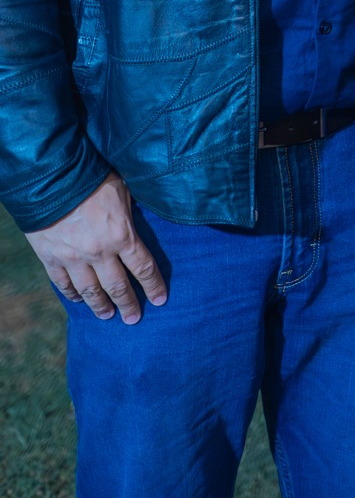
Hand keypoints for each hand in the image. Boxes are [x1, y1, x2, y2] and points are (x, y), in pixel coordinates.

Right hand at [23, 172, 167, 323]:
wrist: (53, 179)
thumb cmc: (93, 178)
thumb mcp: (122, 190)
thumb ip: (130, 211)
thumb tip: (139, 218)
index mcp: (122, 235)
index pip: (144, 268)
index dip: (154, 286)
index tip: (160, 300)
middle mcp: (100, 253)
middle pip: (118, 286)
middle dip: (128, 304)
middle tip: (133, 319)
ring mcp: (74, 259)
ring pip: (90, 291)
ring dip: (101, 306)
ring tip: (107, 315)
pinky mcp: (52, 258)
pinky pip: (63, 284)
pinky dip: (72, 294)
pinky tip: (78, 300)